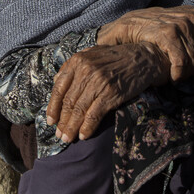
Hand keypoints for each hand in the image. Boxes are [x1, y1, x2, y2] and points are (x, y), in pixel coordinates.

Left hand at [46, 42, 169, 142]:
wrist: (143, 58)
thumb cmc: (116, 58)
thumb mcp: (92, 54)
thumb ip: (73, 66)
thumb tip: (56, 80)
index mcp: (78, 61)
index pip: (59, 88)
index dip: (53, 107)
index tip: (50, 121)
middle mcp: (86, 71)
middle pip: (68, 102)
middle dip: (62, 122)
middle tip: (59, 135)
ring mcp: (99, 82)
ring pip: (79, 110)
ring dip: (72, 128)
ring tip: (68, 139)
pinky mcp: (111, 93)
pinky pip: (94, 114)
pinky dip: (87, 127)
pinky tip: (83, 135)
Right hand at [95, 0, 193, 81]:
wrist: (129, 27)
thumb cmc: (159, 24)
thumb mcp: (184, 14)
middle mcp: (193, 18)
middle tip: (185, 73)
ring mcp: (181, 24)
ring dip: (187, 73)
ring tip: (178, 74)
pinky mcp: (168, 34)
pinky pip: (182, 62)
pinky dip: (178, 73)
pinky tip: (172, 76)